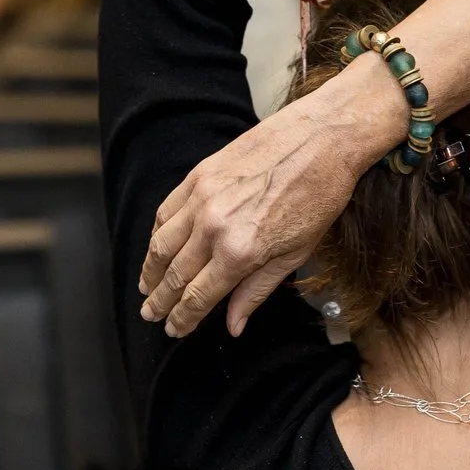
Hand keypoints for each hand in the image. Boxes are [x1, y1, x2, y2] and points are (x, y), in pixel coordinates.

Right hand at [137, 56, 398, 335]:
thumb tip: (233, 326)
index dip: (182, 318)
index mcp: (240, 253)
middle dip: (159, 301)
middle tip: (150, 315)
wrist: (323, 138)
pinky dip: (156, 234)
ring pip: (160, 245)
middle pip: (173, 275)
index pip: (198, 297)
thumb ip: (256, 291)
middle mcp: (213, 228)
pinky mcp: (198, 174)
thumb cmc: (318, 197)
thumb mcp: (295, 254)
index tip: (174, 330)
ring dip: (149, 271)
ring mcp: (202, 198)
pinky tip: (157, 247)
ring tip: (146, 287)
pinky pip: (166, 211)